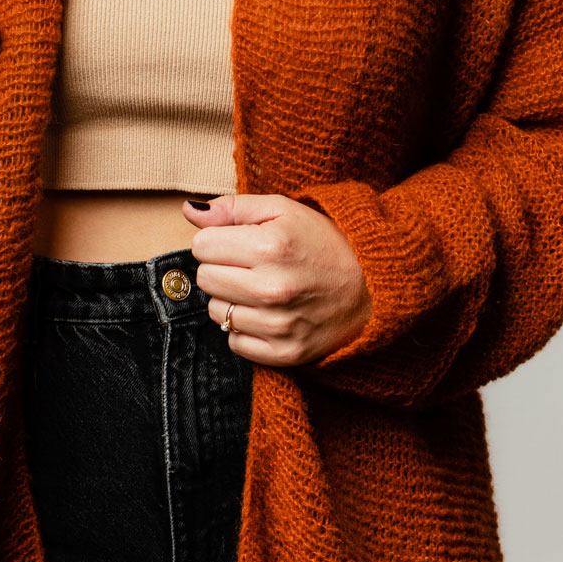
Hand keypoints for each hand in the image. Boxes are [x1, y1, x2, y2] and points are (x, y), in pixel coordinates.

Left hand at [183, 194, 372, 367]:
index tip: (240, 243)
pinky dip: (245, 329)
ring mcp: (279, 325)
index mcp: (270, 246)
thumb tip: (188, 210)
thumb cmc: (325, 243)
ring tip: (262, 289)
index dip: (217, 240)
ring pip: (215, 312)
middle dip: (222, 268)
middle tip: (252, 266)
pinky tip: (268, 314)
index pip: (201, 245)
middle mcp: (272, 288)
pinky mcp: (284, 353)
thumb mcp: (283, 211)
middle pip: (205, 278)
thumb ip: (233, 208)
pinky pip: (234, 341)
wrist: (374, 288)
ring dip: (232, 299)